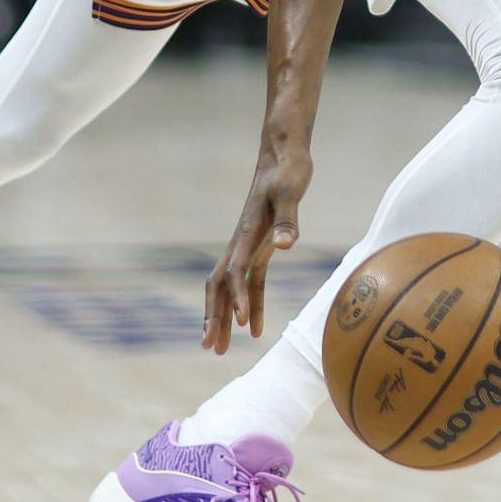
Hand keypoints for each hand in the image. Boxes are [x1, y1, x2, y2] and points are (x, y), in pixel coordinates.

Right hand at [202, 138, 310, 353]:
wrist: (283, 153)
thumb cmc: (288, 169)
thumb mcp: (290, 191)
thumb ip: (287, 219)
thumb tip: (284, 245)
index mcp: (246, 232)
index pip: (235, 272)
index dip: (237, 297)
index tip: (241, 322)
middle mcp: (242, 242)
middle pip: (221, 286)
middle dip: (214, 316)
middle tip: (210, 347)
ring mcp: (249, 245)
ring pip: (231, 288)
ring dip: (226, 317)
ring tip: (220, 348)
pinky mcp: (262, 245)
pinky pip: (252, 282)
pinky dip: (251, 304)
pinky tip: (254, 328)